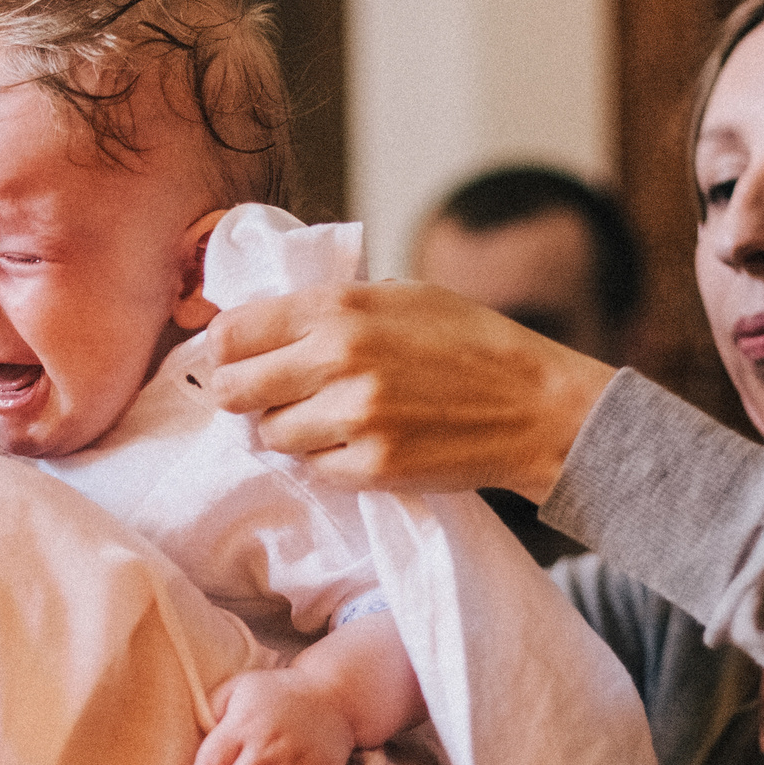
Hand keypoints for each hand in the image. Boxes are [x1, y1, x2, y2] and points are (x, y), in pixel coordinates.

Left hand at [202, 281, 613, 501]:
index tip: (236, 355)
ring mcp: (353, 418)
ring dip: (286, 429)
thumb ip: (332, 305)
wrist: (536, 406)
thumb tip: (262, 320)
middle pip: (232, 390)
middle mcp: (338, 360)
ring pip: (269, 435)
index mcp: (340, 308)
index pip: (233, 332)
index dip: (227, 347)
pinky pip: (312, 469)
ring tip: (325, 417)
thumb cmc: (472, 343)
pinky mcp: (371, 468)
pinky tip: (358, 442)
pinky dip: (325, 459)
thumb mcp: (402, 296)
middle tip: (262, 395)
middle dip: (240, 394)